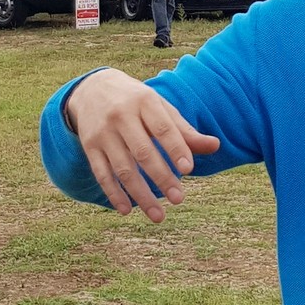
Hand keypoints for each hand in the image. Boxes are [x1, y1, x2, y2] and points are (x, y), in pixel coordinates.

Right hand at [66, 68, 219, 221]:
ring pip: (122, 168)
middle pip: (143, 151)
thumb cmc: (137, 102)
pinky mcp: (89, 147)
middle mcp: (121, 116)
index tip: (188, 169)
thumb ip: (185, 130)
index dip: (175, 148)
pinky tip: (127, 210)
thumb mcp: (160, 107)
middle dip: (162, 177)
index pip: (162, 127)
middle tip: (179, 199)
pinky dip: (114, 193)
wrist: (92, 88)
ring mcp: (103, 133)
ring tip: (159, 215)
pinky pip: (101, 174)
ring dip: (140, 194)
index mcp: (145, 102)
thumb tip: (215, 146)